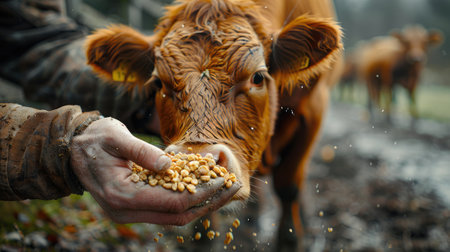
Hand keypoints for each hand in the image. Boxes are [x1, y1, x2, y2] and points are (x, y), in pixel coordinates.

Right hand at [70, 117, 239, 224]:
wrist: (74, 150)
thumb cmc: (95, 140)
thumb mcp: (116, 137)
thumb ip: (142, 152)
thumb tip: (170, 164)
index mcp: (122, 195)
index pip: (173, 202)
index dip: (202, 192)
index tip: (223, 178)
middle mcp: (126, 211)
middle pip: (179, 215)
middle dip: (209, 201)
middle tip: (233, 185)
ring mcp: (130, 213)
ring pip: (175, 215)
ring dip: (202, 201)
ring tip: (225, 184)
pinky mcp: (135, 207)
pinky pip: (167, 207)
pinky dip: (188, 197)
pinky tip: (204, 182)